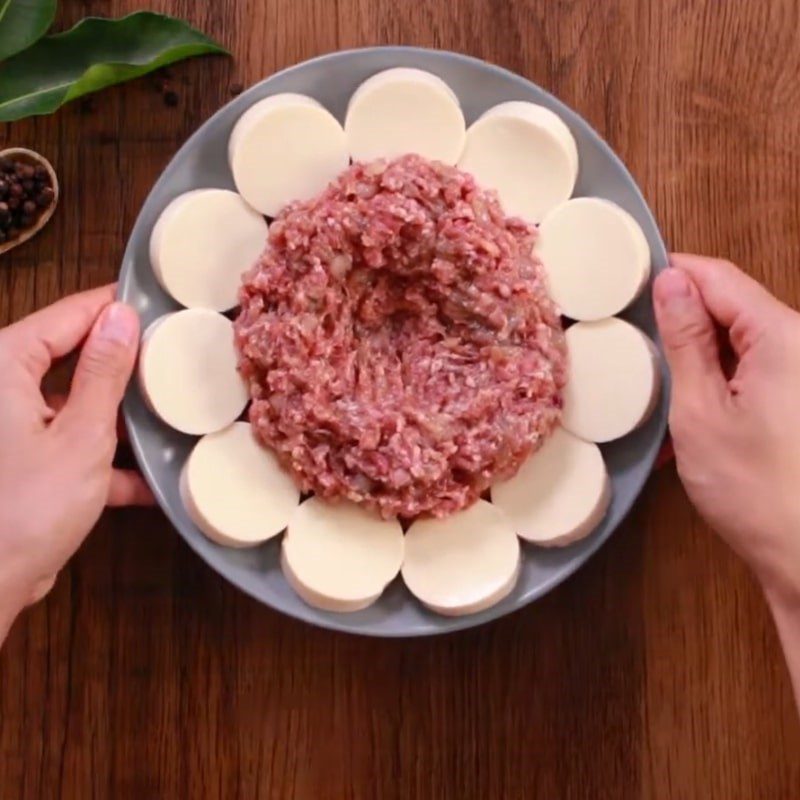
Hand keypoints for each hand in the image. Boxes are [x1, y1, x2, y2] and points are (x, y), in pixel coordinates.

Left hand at [0, 286, 151, 637]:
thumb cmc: (25, 510)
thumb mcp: (82, 435)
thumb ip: (104, 372)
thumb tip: (121, 317)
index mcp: (5, 367)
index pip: (67, 316)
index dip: (112, 307)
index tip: (154, 304)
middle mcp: (4, 390)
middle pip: (71, 356)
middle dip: (122, 364)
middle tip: (170, 359)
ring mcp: (14, 427)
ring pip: (75, 401)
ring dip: (117, 416)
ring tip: (166, 417)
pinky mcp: (24, 461)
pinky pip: (71, 442)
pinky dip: (104, 459)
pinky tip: (146, 479)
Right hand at [654, 254, 799, 603]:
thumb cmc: (755, 489)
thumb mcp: (699, 410)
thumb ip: (684, 340)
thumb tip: (669, 282)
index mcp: (783, 335)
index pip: (719, 277)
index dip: (673, 273)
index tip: (629, 284)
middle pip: (731, 307)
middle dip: (682, 324)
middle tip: (635, 348)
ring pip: (739, 341)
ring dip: (697, 361)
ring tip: (659, 395)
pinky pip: (754, 369)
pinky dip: (719, 385)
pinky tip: (690, 420)